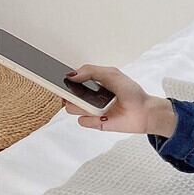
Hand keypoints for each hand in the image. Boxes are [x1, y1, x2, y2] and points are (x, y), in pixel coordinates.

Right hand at [60, 64, 175, 137]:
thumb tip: (71, 75)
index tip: (49, 75)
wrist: (144, 111)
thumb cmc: (131, 92)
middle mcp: (87, 97)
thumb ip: (91, 71)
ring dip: (79, 105)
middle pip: (64, 95)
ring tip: (95, 103)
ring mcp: (90, 111)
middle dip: (65, 92)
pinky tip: (102, 115)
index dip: (59, 79)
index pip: (68, 81)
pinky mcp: (96, 123)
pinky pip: (83, 121)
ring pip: (71, 108)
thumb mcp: (112, 74)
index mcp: (89, 83)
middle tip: (71, 90)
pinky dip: (90, 118)